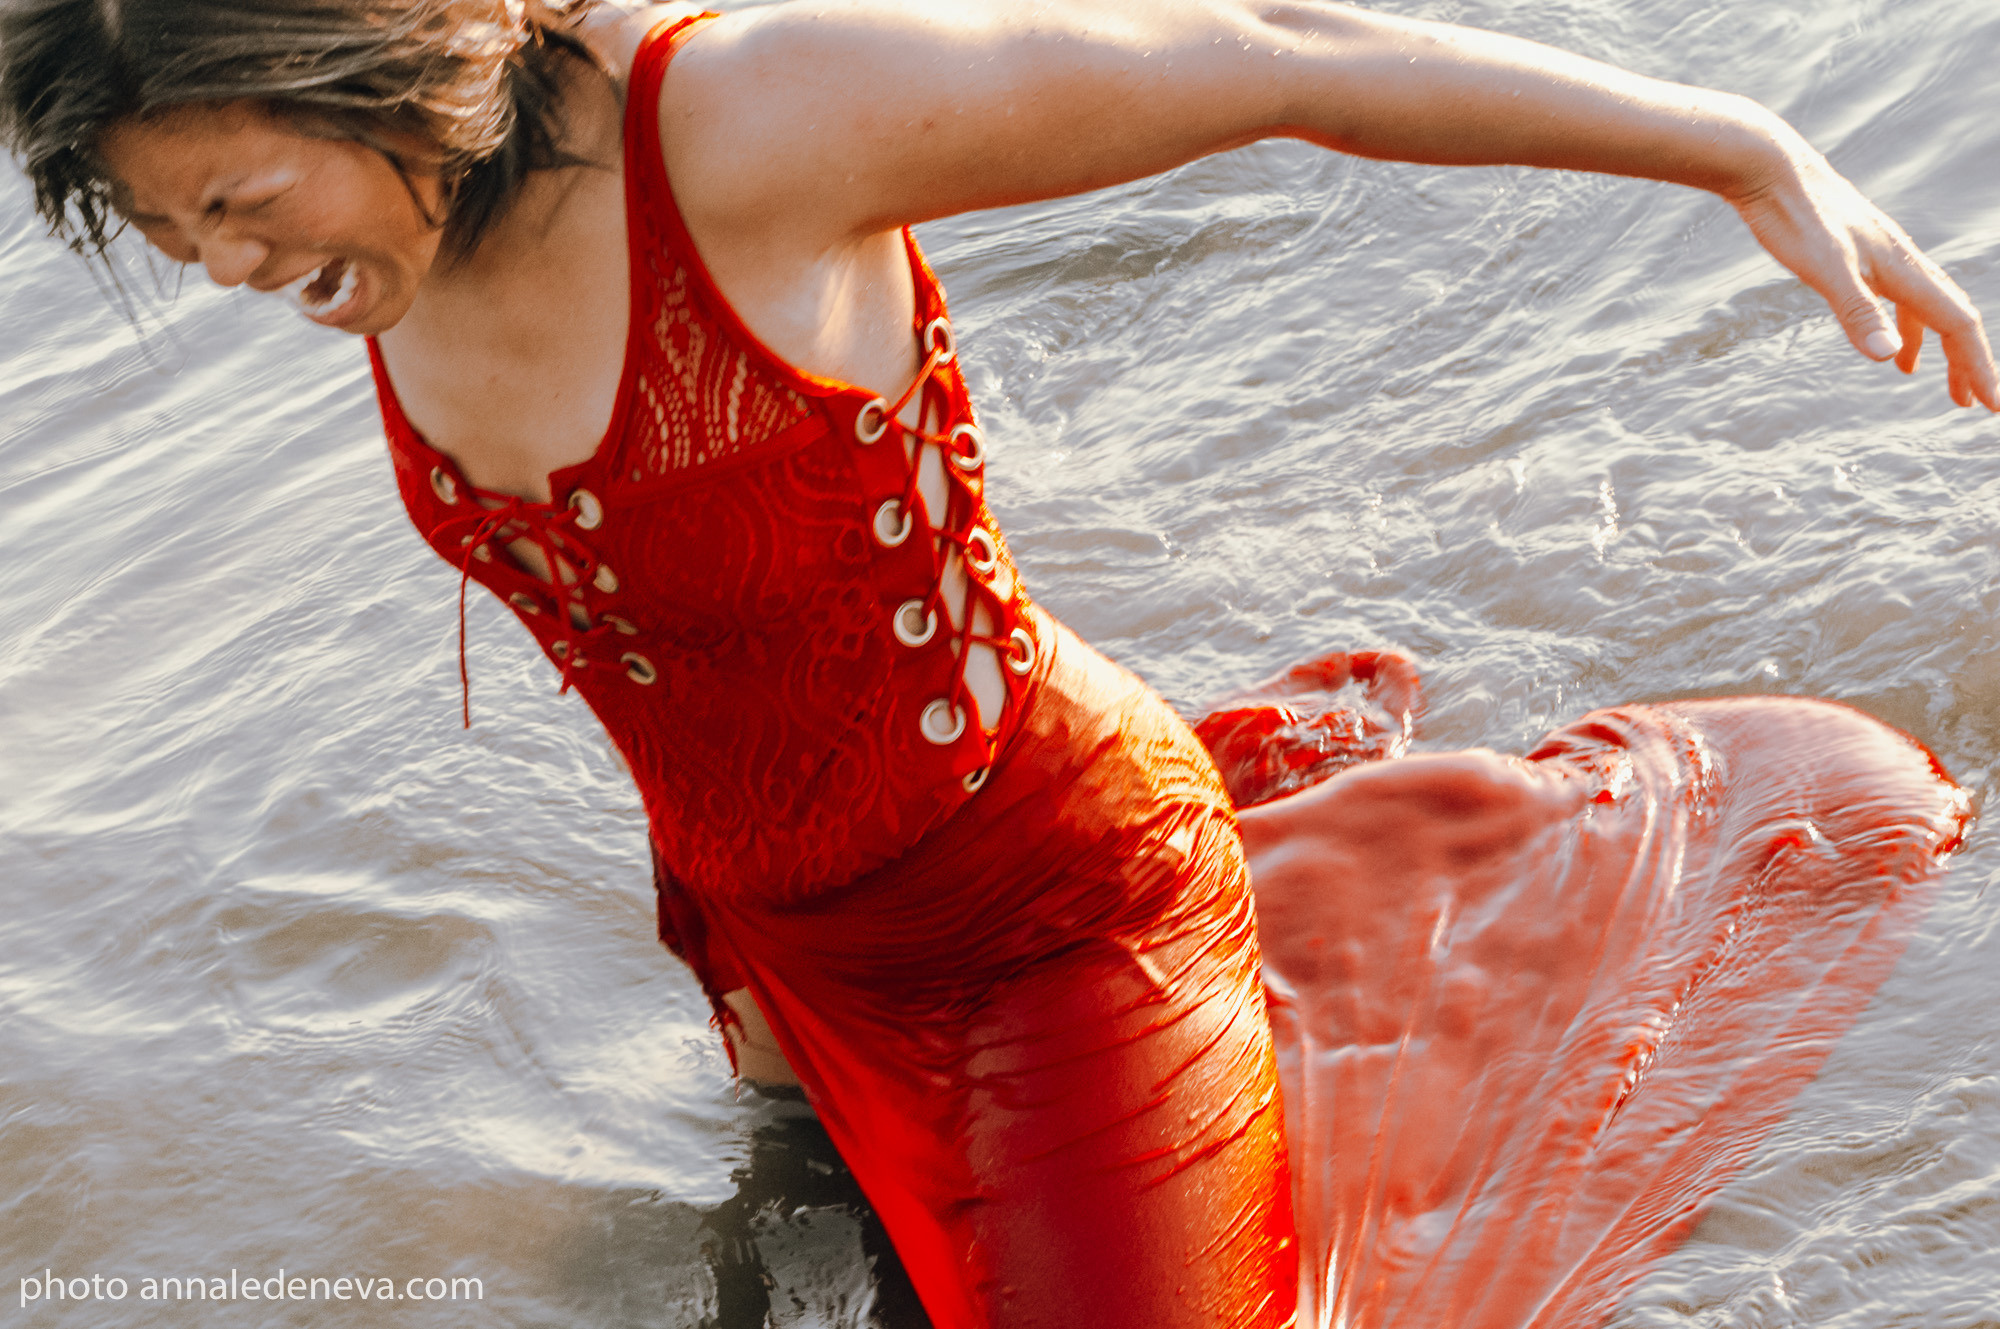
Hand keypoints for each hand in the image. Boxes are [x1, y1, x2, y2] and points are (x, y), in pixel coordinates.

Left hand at [1725, 133, 1997, 409]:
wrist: (1771, 168)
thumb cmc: (1795, 216)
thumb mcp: (1824, 269)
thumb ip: (1856, 311)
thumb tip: (1890, 357)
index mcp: (1903, 268)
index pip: (1957, 324)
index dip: (1978, 366)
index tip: (1992, 406)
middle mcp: (1903, 261)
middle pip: (1952, 318)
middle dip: (1970, 363)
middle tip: (1979, 406)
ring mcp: (1883, 256)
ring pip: (1928, 310)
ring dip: (1942, 350)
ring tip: (1945, 388)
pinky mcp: (1859, 254)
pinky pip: (1900, 299)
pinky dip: (1907, 329)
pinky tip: (1892, 347)